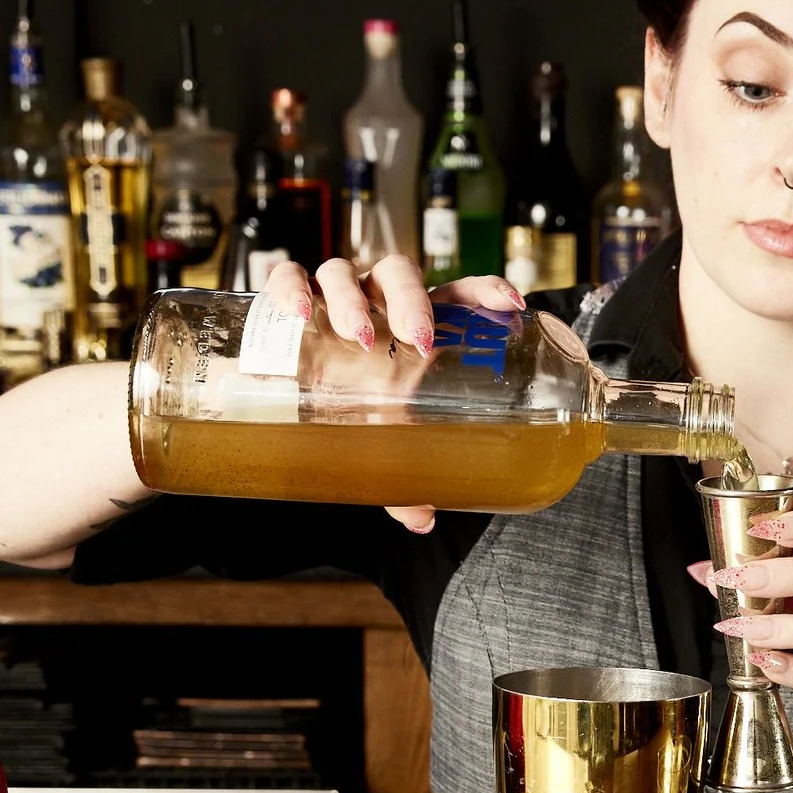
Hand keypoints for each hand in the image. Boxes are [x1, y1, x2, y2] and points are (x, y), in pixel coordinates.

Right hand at [258, 255, 526, 534]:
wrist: (281, 390)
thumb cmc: (347, 405)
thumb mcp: (378, 439)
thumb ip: (400, 475)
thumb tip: (422, 519)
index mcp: (414, 321)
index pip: (457, 291)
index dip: (486, 290)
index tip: (511, 305)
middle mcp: (375, 299)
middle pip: (398, 274)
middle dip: (411, 300)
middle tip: (417, 337)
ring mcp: (332, 294)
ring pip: (344, 272)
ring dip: (352, 298)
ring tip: (359, 336)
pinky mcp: (286, 296)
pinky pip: (286, 275)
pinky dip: (290, 286)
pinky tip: (298, 312)